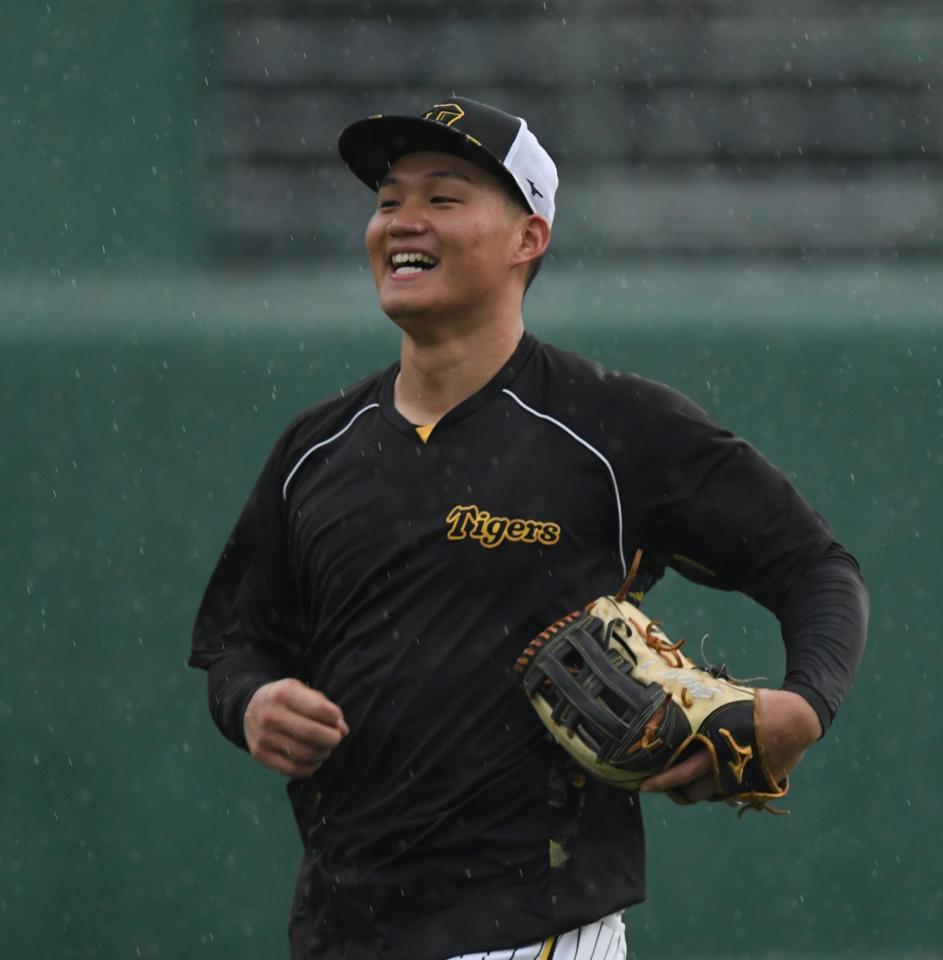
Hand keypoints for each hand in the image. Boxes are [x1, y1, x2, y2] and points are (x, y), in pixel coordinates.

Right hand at [243, 678, 349, 776]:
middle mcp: (271, 715)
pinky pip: (292, 770)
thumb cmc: (285, 699)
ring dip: (322, 754)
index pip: (318, 709)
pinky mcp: (260, 755)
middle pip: (312, 733)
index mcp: (284, 694)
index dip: (334, 717)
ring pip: (304, 754)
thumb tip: (343, 730)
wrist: (249, 708)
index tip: (336, 720)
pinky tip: (314, 760)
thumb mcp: (302, 691)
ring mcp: (264, 737)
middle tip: (336, 738)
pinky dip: (310, 768)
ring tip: (325, 749)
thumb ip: (324, 706)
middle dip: (332, 738)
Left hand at [639, 689, 821, 801]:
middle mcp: (727, 772)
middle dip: (676, 788)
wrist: (797, 719)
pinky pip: (729, 792)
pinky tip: (716, 767)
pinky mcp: (756, 787)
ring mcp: (742, 783)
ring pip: (711, 795)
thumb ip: (699, 713)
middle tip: (667, 778)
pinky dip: (719, 784)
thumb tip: (670, 704)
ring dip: (699, 787)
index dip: (660, 781)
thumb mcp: (722, 704)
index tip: (643, 785)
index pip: (680, 773)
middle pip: (692, 793)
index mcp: (715, 750)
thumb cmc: (756, 706)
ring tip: (690, 772)